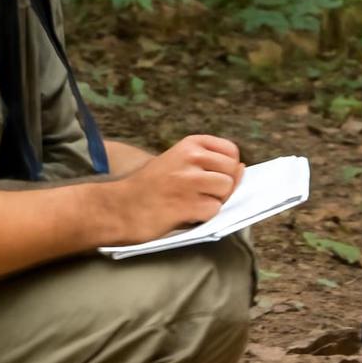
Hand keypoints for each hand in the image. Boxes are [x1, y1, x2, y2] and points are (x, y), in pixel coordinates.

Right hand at [110, 134, 244, 242]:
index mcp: (190, 144)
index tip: (212, 177)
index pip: (231, 151)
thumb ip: (208, 163)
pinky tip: (185, 215)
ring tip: (191, 204)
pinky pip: (213, 211)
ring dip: (213, 202)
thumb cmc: (150, 187)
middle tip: (200, 195)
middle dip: (222, 187)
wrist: (119, 207)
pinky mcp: (186, 205)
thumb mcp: (176, 162)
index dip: (228, 168)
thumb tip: (242, 168)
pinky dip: (203, 218)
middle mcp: (190, 158)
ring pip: (225, 191)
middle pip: (231, 172)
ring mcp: (189, 181)